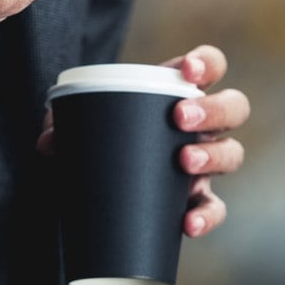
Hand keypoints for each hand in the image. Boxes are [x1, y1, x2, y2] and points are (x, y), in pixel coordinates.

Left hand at [37, 45, 249, 238]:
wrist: (103, 184)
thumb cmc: (102, 137)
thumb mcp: (84, 125)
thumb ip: (64, 125)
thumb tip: (49, 139)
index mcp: (180, 91)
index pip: (211, 66)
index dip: (207, 62)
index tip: (188, 70)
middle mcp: (202, 125)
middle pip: (234, 107)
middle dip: (214, 110)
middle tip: (181, 118)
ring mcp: (204, 162)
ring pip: (232, 153)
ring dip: (213, 155)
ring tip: (185, 161)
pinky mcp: (197, 199)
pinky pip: (215, 207)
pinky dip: (206, 215)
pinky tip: (188, 222)